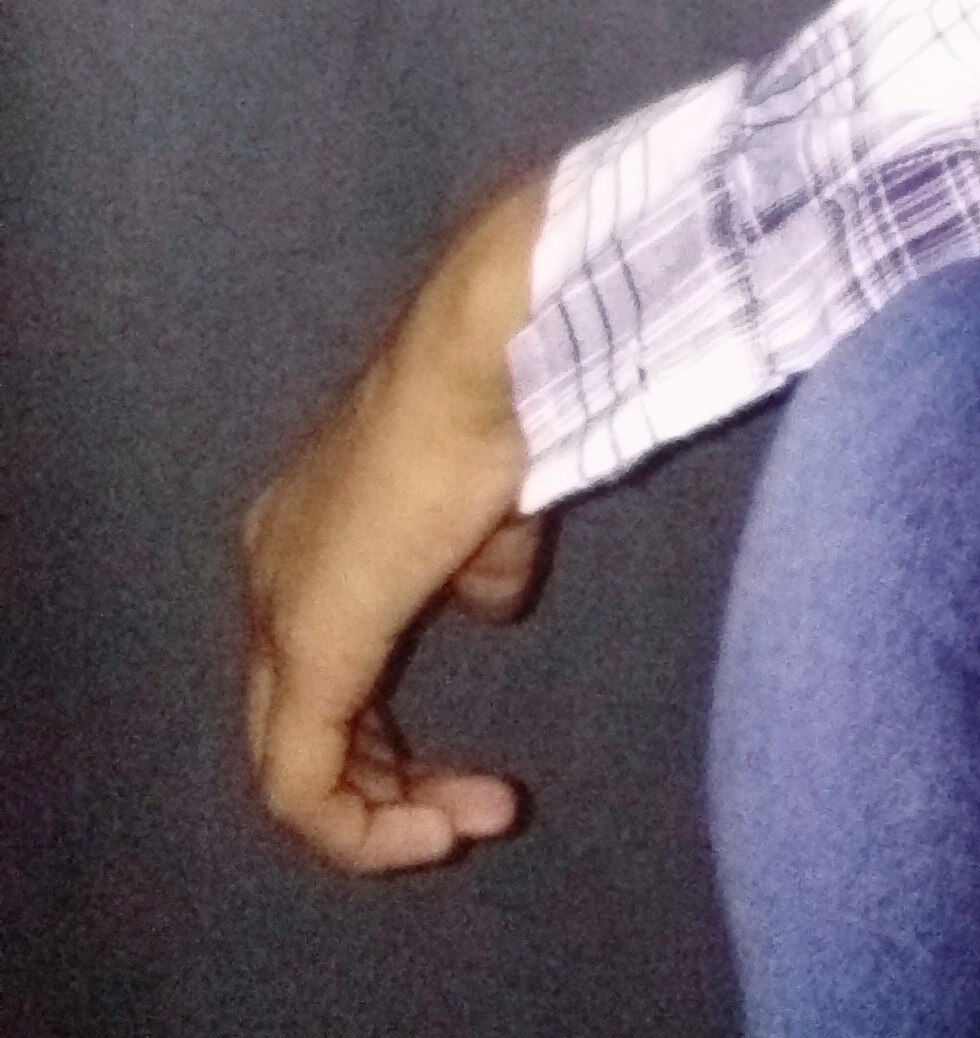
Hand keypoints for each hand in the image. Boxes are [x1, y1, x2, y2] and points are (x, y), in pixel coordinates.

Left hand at [241, 172, 552, 872]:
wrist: (490, 354)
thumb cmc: (504, 401)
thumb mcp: (496, 503)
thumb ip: (483, 567)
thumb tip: (492, 607)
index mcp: (311, 534)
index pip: (325, 673)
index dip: (391, 746)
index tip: (480, 773)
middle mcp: (273, 574)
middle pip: (300, 728)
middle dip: (389, 790)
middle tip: (476, 813)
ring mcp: (281, 611)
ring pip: (294, 766)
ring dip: (383, 816)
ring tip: (467, 824)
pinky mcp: (308, 644)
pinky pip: (302, 782)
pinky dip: (366, 827)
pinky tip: (438, 829)